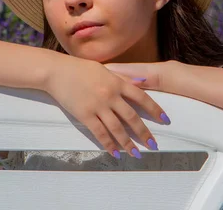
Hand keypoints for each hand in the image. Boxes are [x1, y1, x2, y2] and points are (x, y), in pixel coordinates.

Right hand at [43, 57, 169, 158]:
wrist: (57, 72)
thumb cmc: (79, 68)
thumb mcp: (104, 69)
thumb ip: (122, 77)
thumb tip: (141, 82)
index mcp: (117, 82)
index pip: (141, 98)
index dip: (155, 110)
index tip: (165, 120)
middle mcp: (110, 95)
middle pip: (131, 117)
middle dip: (144, 132)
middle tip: (153, 145)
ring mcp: (97, 106)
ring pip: (117, 128)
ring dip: (128, 143)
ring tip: (136, 154)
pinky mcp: (84, 115)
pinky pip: (99, 133)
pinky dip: (108, 144)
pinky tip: (115, 152)